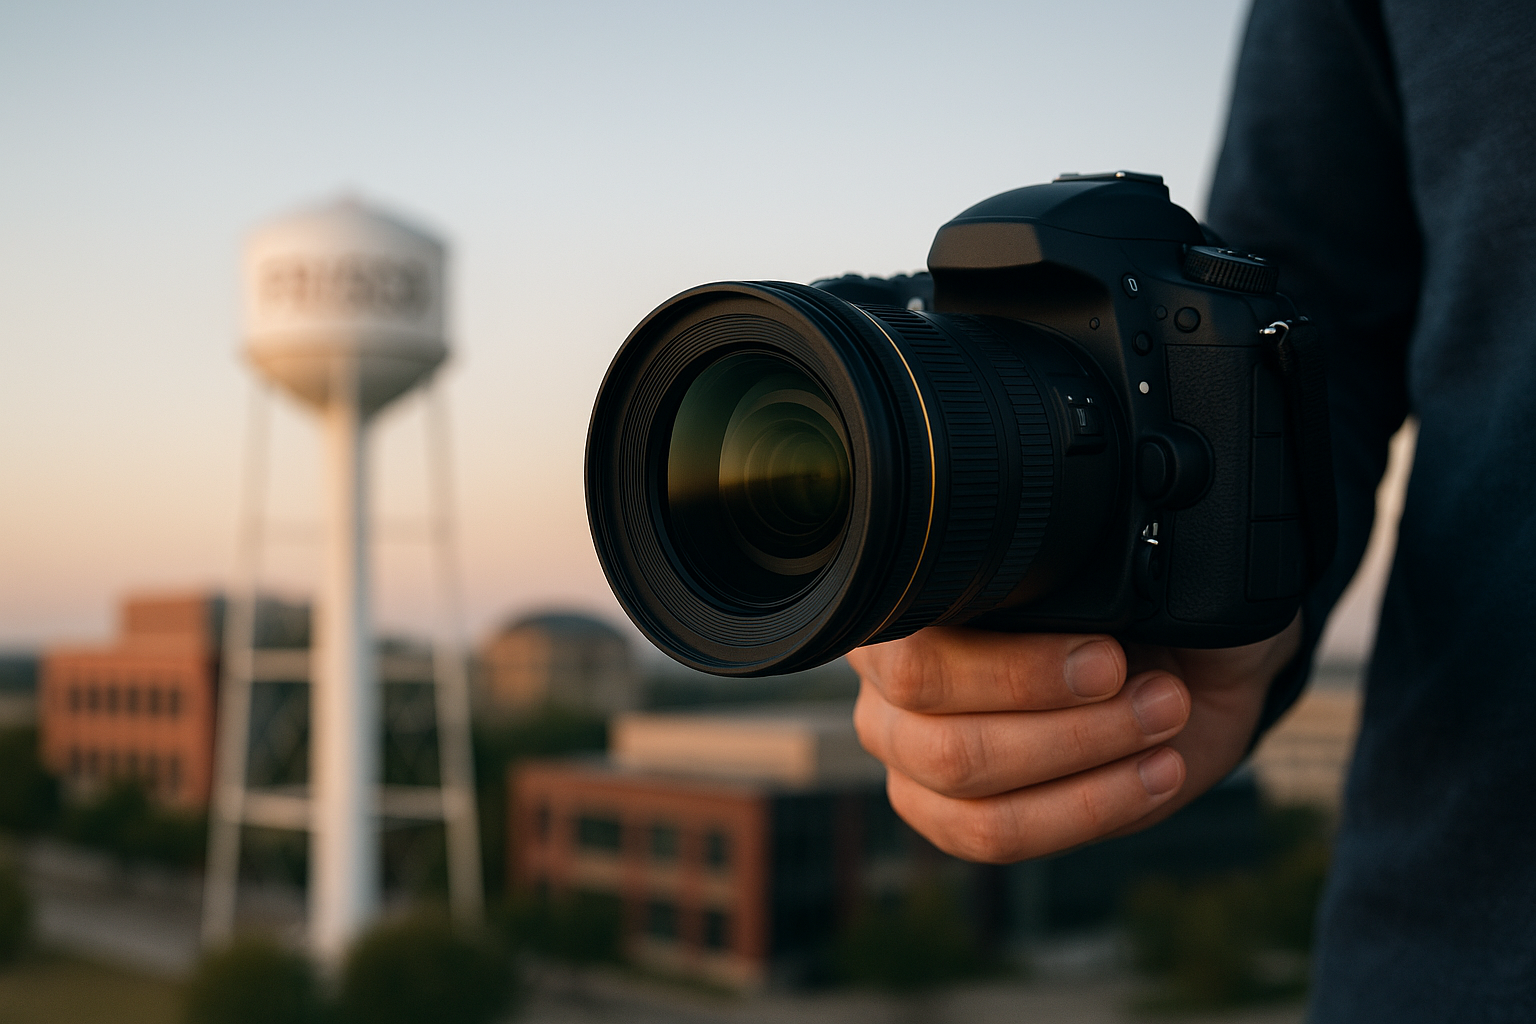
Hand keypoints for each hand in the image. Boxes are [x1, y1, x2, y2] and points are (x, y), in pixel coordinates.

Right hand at [848, 617, 1300, 862]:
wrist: (1165, 648)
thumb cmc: (1118, 601)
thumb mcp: (1101, 570)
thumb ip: (1067, 591)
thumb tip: (1079, 623)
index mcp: (898, 615)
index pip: (916, 662)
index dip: (1015, 674)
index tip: (1108, 659)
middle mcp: (885, 691)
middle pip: (943, 749)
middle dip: (1069, 732)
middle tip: (1157, 697)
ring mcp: (911, 761)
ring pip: (976, 806)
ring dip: (1090, 772)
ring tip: (1165, 726)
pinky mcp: (952, 818)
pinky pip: (1006, 839)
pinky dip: (1092, 810)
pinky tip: (1155, 772)